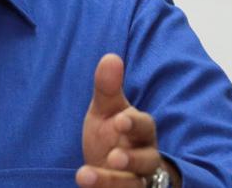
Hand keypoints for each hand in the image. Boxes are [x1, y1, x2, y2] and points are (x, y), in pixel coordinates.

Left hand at [76, 54, 178, 187]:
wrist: (110, 167)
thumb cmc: (111, 134)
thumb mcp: (105, 111)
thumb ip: (107, 88)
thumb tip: (110, 57)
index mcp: (141, 132)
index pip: (144, 126)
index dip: (134, 124)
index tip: (119, 120)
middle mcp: (144, 158)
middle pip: (147, 160)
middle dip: (132, 159)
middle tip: (113, 156)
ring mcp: (136, 180)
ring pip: (133, 184)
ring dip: (112, 181)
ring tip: (85, 176)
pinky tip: (83, 181)